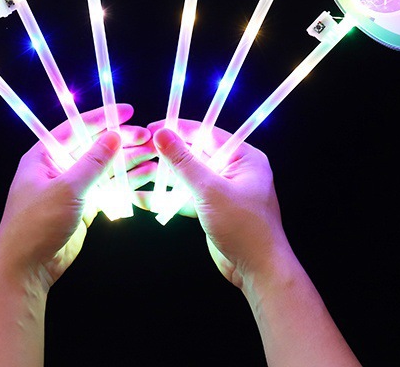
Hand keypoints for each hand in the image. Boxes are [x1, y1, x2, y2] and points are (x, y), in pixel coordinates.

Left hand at [0, 103, 150, 290]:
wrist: (26, 269)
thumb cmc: (35, 225)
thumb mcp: (66, 189)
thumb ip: (93, 163)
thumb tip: (114, 136)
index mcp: (45, 155)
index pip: (77, 128)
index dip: (103, 118)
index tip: (127, 111)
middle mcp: (58, 168)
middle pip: (94, 147)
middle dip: (121, 142)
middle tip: (147, 137)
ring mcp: (71, 188)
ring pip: (104, 169)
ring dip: (127, 163)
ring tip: (153, 157)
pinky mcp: (83, 207)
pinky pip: (107, 189)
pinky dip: (125, 184)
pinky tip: (144, 178)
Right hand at [134, 120, 361, 366]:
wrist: (259, 272)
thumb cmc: (244, 227)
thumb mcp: (210, 190)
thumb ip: (184, 162)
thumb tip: (162, 134)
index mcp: (244, 157)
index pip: (208, 133)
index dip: (179, 129)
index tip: (154, 128)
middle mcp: (236, 170)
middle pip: (197, 154)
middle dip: (170, 154)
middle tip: (143, 150)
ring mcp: (225, 190)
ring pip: (191, 177)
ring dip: (167, 177)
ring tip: (140, 173)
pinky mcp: (215, 209)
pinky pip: (190, 196)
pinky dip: (171, 198)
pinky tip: (147, 198)